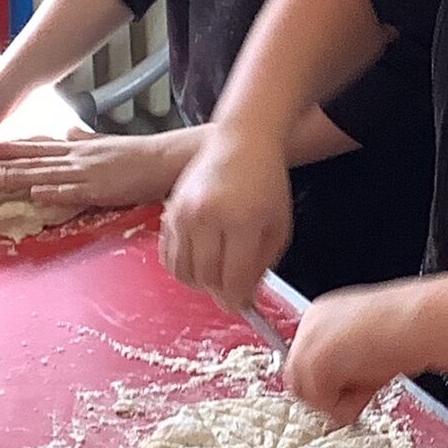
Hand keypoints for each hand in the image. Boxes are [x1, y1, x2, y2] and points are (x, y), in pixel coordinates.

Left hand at [0, 129, 183, 207]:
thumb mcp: (109, 140)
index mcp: (80, 147)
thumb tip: (69, 131)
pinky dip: (53, 192)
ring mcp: (88, 173)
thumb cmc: (141, 153)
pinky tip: (33, 194)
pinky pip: (73, 192)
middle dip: (6, 159)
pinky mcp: (101, 189)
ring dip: (20, 175)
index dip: (13, 147)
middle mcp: (79, 157)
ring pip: (47, 174)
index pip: (40, 146)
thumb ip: (86, 138)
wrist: (166, 159)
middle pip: (36, 158)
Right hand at [160, 127, 291, 309]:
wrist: (241, 142)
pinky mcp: (169, 212)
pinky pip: (168, 256)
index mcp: (241, 221)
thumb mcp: (279, 226)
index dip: (237, 299)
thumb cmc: (266, 182)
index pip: (232, 279)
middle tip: (232, 286)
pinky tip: (200, 257)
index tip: (242, 304)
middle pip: (205, 279)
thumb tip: (243, 295)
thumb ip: (262, 264)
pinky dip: (182, 266)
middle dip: (219, 291)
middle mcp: (207, 218)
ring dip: (199, 281)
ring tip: (217, 271)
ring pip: (182, 272)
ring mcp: (184, 215)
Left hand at [284, 278, 429, 424]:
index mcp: (320, 315)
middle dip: (328, 394)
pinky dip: (347, 404)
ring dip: (338, 400)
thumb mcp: (368, 340)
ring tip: (369, 380)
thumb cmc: (406, 329)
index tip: (349, 385)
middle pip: (299, 382)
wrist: (418, 324)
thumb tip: (341, 382)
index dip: (329, 381)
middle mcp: (308, 327)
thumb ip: (345, 358)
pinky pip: (323, 404)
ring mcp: (307, 346)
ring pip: (309, 396)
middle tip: (361, 388)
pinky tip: (369, 383)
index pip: (305, 362)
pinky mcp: (313, 365)